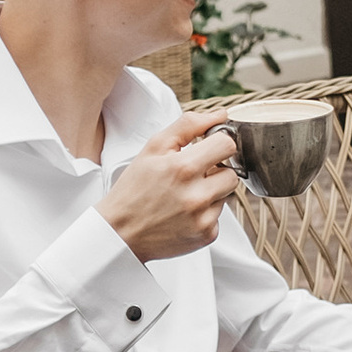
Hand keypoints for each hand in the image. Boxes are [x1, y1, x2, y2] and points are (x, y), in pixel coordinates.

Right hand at [99, 110, 242, 262]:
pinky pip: (219, 216)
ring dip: (212, 192)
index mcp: (184, 168)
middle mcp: (197, 195)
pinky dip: (206, 213)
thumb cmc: (134, 189)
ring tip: (185, 194)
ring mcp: (203, 218)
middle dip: (215, 171)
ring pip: (227, 194)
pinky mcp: (206, 235)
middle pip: (232, 172)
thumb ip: (188, 125)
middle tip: (191, 175)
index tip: (208, 148)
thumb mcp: (153, 147)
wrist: (119, 233)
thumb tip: (220, 115)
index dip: (218, 143)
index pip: (227, 144)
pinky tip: (184, 213)